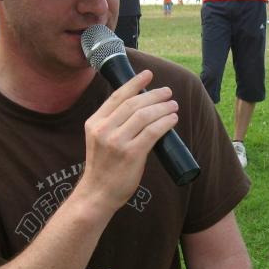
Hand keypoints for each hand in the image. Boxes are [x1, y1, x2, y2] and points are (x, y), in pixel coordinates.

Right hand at [77, 70, 178, 213]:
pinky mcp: (131, 154)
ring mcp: (117, 142)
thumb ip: (112, 123)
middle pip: (134, 104)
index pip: (117, 96)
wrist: (97, 193)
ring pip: (145, 115)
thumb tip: (140, 108)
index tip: (148, 74)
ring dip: (163, 107)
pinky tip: (172, 119)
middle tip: (167, 92)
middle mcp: (104, 129)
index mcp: (94, 122)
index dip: (134, 83)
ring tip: (173, 105)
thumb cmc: (103, 167)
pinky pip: (153, 132)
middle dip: (154, 95)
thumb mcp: (99, 139)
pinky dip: (165, 122)